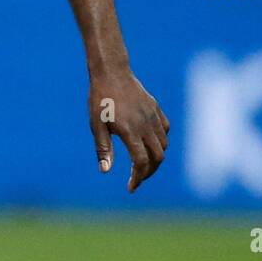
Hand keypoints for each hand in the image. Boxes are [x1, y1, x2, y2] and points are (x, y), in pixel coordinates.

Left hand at [89, 70, 169, 192]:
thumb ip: (103, 148)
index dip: (137, 178)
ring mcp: (153, 116)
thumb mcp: (96, 125)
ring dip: (155, 158)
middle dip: (148, 172)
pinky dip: (161, 142)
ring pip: (164, 145)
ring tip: (142, 165)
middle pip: (157, 157)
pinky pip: (165, 130)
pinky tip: (149, 145)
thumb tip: (106, 171)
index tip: (130, 188)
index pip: (141, 162)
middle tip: (136, 179)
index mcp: (130, 131)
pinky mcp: (156, 109)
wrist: (112, 72)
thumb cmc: (100, 100)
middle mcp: (146, 125)